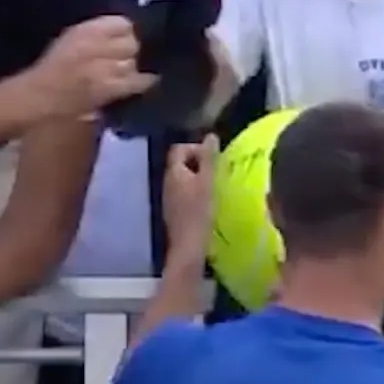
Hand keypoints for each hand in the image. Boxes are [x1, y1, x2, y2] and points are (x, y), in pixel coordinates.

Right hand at [27, 15, 156, 116]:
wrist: (40, 94)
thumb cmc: (53, 66)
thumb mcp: (72, 38)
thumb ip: (97, 33)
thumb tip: (125, 31)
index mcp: (86, 30)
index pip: (122, 24)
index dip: (126, 32)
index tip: (124, 38)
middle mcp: (97, 45)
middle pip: (131, 43)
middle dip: (130, 51)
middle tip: (123, 58)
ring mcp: (104, 68)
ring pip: (132, 63)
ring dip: (130, 67)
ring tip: (122, 72)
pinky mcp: (109, 88)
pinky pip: (135, 82)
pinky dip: (143, 81)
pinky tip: (149, 80)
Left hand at [162, 135, 217, 255]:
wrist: (188, 247)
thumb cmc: (199, 212)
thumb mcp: (208, 182)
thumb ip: (209, 158)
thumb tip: (211, 136)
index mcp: (173, 172)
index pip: (179, 148)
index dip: (196, 148)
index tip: (212, 159)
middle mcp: (167, 182)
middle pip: (180, 163)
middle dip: (199, 163)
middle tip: (216, 172)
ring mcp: (168, 198)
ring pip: (183, 179)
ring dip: (198, 178)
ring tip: (214, 186)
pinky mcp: (173, 211)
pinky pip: (183, 193)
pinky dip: (195, 191)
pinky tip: (207, 202)